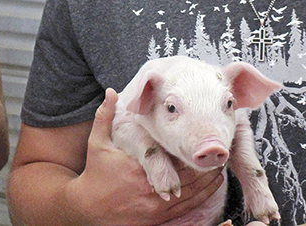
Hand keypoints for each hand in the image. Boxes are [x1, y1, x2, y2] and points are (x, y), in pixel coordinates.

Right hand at [73, 88, 223, 225]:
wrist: (87, 207)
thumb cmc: (94, 173)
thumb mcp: (96, 143)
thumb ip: (104, 116)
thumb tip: (110, 92)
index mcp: (139, 170)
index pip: (173, 160)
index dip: (190, 152)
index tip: (201, 140)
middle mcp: (150, 191)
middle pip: (187, 178)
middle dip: (203, 167)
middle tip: (217, 154)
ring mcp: (155, 208)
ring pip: (191, 196)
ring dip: (207, 184)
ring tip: (218, 169)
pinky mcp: (157, 219)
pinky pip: (186, 209)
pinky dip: (201, 198)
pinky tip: (210, 188)